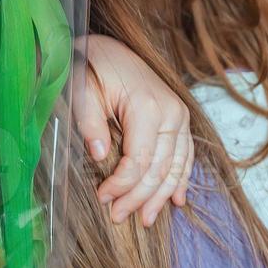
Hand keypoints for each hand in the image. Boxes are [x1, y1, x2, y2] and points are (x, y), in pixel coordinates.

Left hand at [77, 35, 191, 226]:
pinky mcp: (180, 118)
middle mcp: (171, 112)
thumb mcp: (82, 91)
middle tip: (118, 217)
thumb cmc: (92, 68)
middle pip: (159, 169)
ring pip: (176, 166)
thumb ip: (90, 123)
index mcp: (147, 106)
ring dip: (161, 196)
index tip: (103, 198)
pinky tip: (176, 199)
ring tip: (146, 219)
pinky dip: (181, 179)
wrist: (109, 47)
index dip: (122, 186)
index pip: (139, 161)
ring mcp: (179, 116)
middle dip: (139, 198)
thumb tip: (99, 156)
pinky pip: (186, 155)